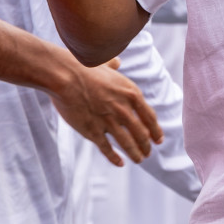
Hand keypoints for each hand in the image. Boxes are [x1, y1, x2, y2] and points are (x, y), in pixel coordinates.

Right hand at [48, 57, 162, 166]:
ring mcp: (109, 122)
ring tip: (139, 159)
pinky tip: (120, 163)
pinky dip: (115, 158)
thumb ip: (113, 65)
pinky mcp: (93, 131)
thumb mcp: (104, 64)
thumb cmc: (82, 67)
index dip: (155, 131)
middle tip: (147, 153)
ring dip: (135, 154)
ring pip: (127, 144)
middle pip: (141, 134)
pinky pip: (107, 149)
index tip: (158, 140)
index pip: (149, 117)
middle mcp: (124, 110)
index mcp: (131, 93)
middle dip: (146, 146)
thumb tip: (117, 61)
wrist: (65, 76)